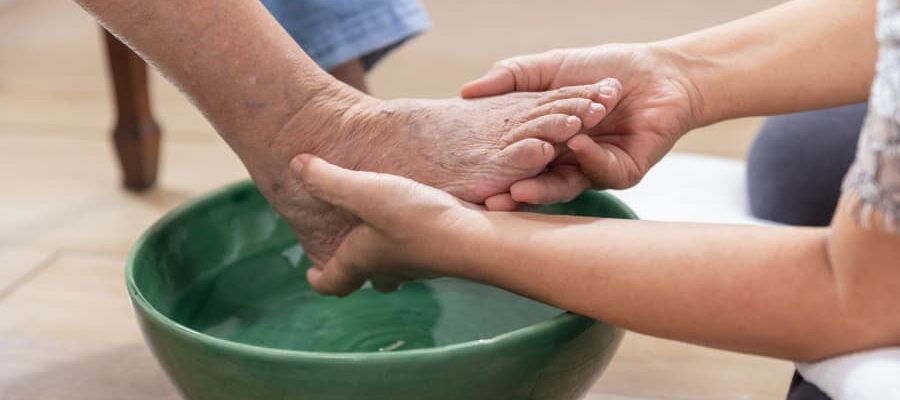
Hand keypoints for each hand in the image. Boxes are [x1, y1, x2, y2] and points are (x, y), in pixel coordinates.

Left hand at [290, 154, 478, 295]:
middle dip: (355, 265)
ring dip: (386, 251)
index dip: (320, 279)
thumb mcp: (366, 191)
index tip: (311, 273)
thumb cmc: (417, 219)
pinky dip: (414, 237)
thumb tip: (295, 166)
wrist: (476, 239)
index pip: (334, 282)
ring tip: (382, 226)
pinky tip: (421, 213)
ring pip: (397, 264)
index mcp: (363, 259)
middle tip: (348, 249)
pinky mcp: (445, 250)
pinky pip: (422, 248)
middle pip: (367, 276)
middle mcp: (390, 267)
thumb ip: (329, 180)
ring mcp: (420, 262)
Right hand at [463, 43, 704, 207]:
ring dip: (541, 189)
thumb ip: (511, 77)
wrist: (660, 71)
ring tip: (519, 190)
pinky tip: (576, 142)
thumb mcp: (549, 68)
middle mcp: (566, 162)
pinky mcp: (622, 173)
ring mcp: (593, 170)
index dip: (494, 168)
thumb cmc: (606, 68)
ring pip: (563, 187)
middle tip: (490, 199)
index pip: (514, 160)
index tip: (468, 175)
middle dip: (512, 193)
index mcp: (546, 142)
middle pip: (533, 183)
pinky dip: (587, 158)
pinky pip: (601, 172)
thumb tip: (466, 91)